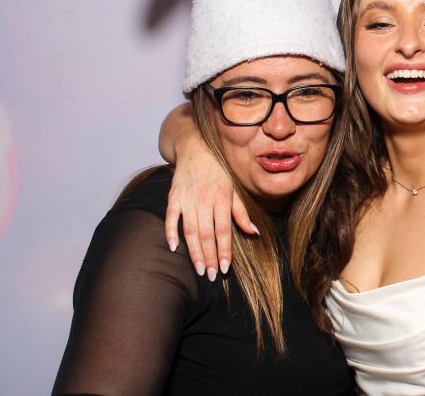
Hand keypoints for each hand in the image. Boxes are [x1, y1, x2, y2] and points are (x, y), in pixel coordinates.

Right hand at [159, 104, 257, 279]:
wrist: (196, 148)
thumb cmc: (219, 171)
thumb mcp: (234, 189)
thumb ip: (241, 212)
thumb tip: (254, 232)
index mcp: (222, 199)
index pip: (224, 230)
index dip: (225, 250)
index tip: (226, 268)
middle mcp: (205, 200)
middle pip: (207, 234)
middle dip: (210, 257)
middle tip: (212, 276)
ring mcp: (187, 198)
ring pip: (190, 230)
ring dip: (194, 252)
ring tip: (200, 270)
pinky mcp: (173, 196)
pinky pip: (170, 217)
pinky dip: (170, 232)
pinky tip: (174, 248)